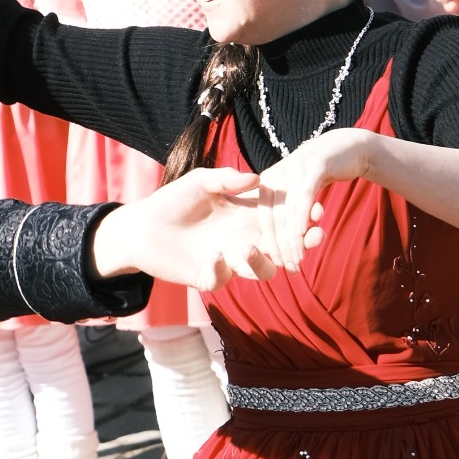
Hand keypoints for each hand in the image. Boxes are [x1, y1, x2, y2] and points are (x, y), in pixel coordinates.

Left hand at [91, 166, 321, 293]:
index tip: (317, 209)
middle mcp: (243, 240)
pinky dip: (221, 269)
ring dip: (262, 263)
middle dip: (300, 245)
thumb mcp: (201, 181)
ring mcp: (228, 261)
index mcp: (246, 216)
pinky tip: (214, 255)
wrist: (142, 227)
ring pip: (261, 271)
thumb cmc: (172, 200)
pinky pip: (223, 278)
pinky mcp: (207, 276)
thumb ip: (227, 180)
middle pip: (282, 249)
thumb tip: (258, 179)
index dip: (300, 216)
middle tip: (313, 237)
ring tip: (249, 248)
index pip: (282, 219)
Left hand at [250, 129, 366, 269]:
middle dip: (281, 246)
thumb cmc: (323, 176)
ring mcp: (295, 167)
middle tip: (289, 268)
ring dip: (293, 238)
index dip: (271, 243)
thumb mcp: (299, 193)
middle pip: (274, 216)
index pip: (264, 217)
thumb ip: (287, 213)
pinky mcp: (314, 165)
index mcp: (269, 181)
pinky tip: (303, 234)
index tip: (279, 265)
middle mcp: (278, 173)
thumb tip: (278, 245)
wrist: (350, 148)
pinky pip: (305, 194)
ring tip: (298, 259)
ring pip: (289, 210)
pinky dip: (302, 215)